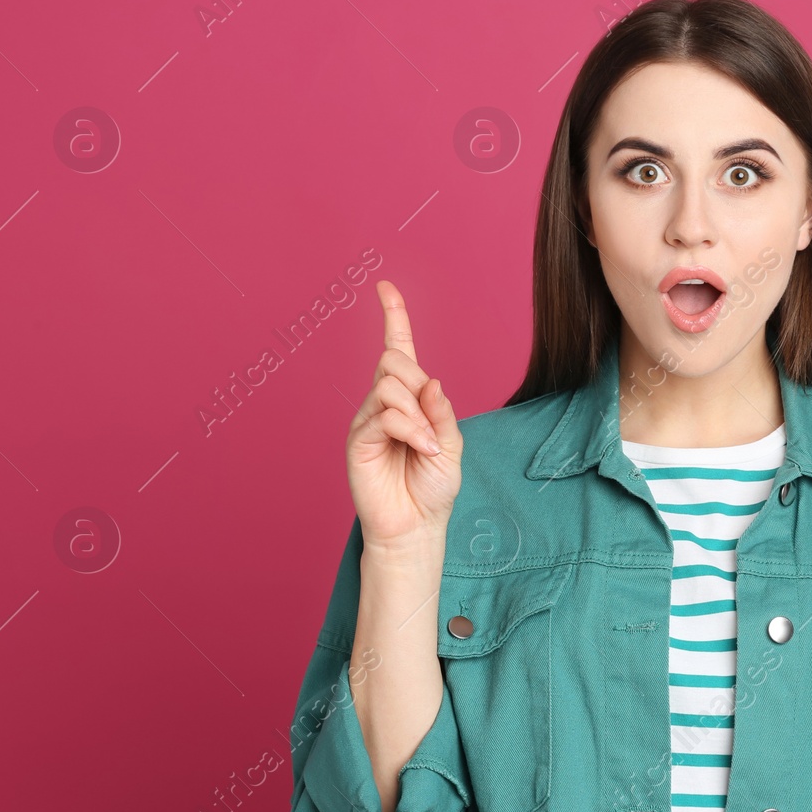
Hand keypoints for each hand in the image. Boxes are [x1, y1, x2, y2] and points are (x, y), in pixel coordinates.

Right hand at [345, 280, 462, 551]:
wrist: (416, 525)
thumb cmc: (433, 486)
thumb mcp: (452, 444)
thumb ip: (442, 411)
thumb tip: (431, 379)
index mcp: (410, 398)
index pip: (400, 348)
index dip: (394, 315)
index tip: (385, 286)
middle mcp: (384, 402)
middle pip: (395, 360)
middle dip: (418, 386)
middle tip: (432, 427)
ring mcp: (368, 419)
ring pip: (390, 385)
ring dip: (417, 414)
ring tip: (426, 445)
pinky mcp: (359, 439)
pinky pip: (385, 415)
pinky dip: (411, 429)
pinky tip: (421, 448)